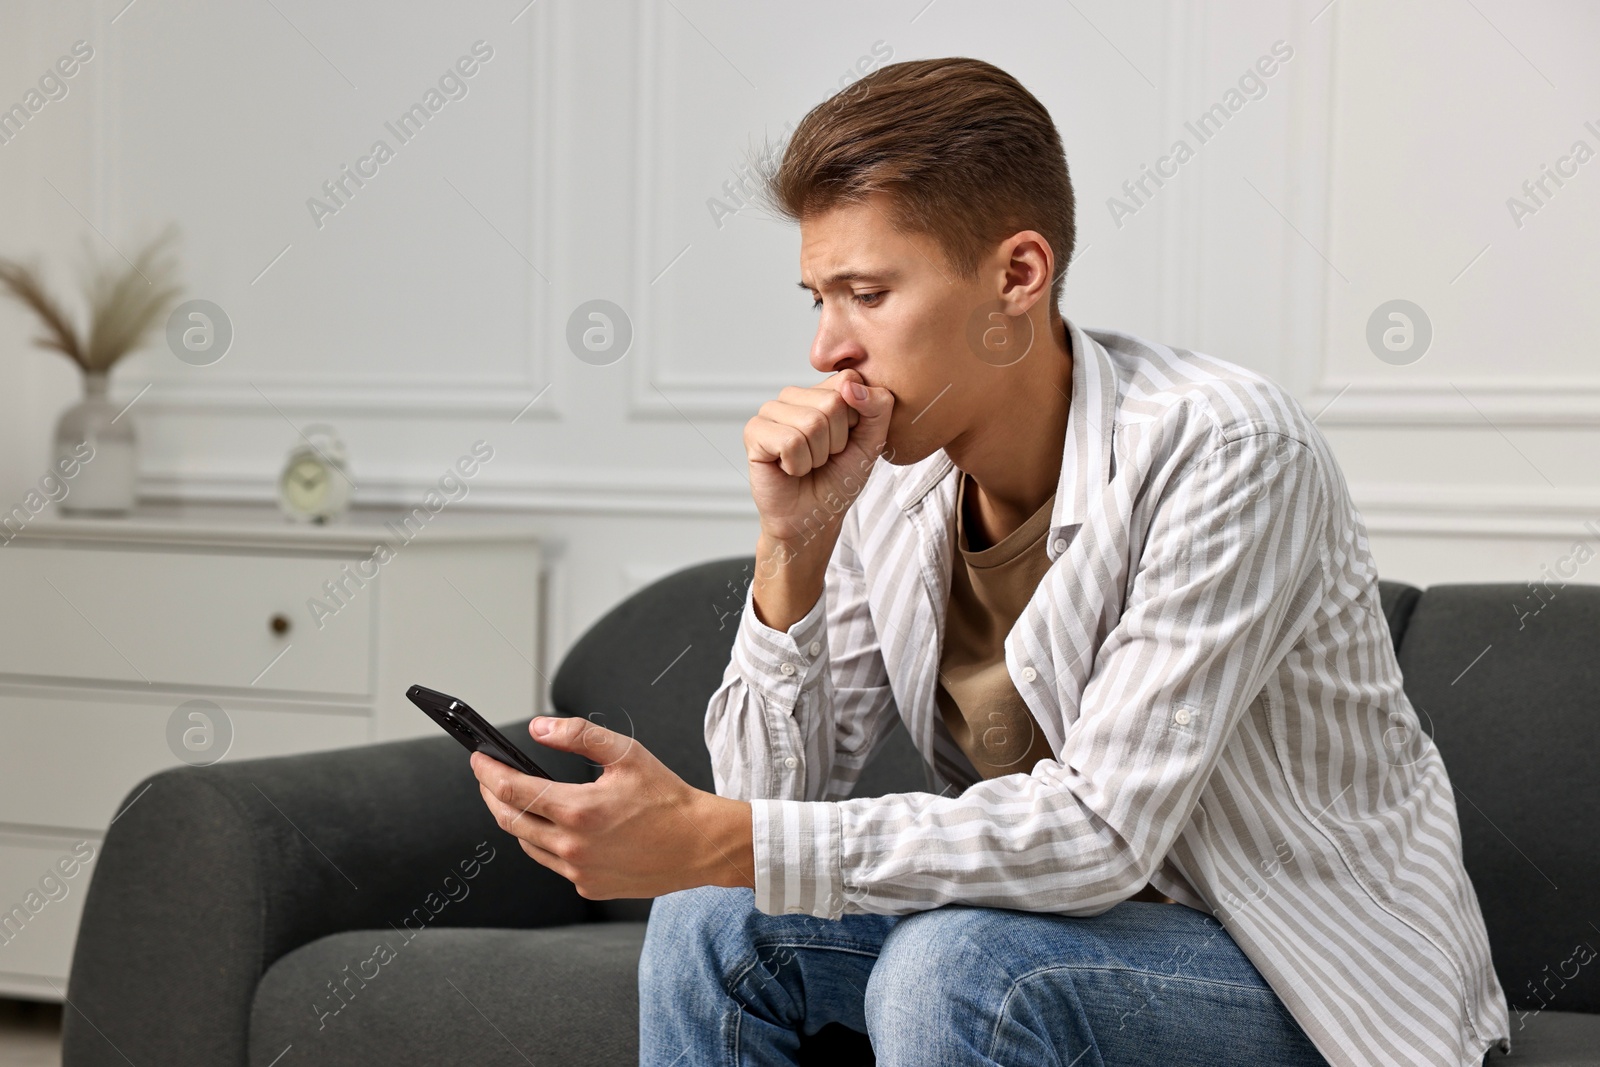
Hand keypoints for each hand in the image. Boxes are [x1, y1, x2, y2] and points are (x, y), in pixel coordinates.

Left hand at [470, 715, 753, 898]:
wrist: (701, 844)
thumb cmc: (668, 797)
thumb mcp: (626, 753)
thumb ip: (579, 736)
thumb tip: (538, 728)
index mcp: (578, 811)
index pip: (513, 790)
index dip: (488, 772)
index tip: (478, 758)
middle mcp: (572, 847)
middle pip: (509, 821)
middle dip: (492, 795)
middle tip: (488, 776)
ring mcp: (579, 872)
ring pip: (528, 845)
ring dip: (516, 820)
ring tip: (516, 798)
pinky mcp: (589, 888)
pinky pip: (553, 863)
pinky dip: (545, 842)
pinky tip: (554, 826)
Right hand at [742, 368, 893, 547]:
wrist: (814, 517)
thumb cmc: (839, 479)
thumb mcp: (872, 441)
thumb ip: (877, 406)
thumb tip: (851, 385)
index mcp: (822, 390)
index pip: (849, 379)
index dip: (857, 418)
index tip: (847, 439)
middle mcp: (794, 395)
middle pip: (832, 402)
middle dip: (836, 441)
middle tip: (824, 457)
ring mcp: (771, 411)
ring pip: (811, 423)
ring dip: (816, 456)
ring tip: (807, 463)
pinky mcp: (754, 432)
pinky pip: (789, 442)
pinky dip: (797, 465)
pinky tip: (789, 469)